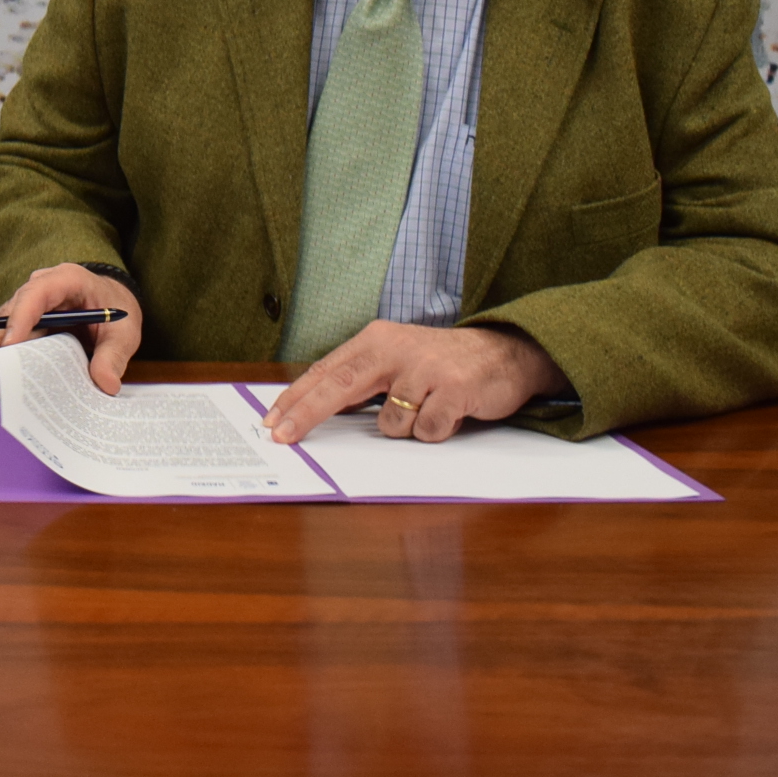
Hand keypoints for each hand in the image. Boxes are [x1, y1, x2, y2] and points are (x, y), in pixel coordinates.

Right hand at [0, 263, 142, 398]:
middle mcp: (38, 288)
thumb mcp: (124, 332)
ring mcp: (26, 304)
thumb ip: (113, 356)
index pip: (36, 295)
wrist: (113, 301)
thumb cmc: (117, 311)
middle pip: (9, 317)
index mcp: (65, 280)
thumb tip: (105, 384)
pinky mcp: (21, 321)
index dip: (21, 320)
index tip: (10, 347)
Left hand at [261, 320, 563, 444]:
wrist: (505, 353)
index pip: (326, 371)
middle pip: (339, 387)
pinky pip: (426, 432)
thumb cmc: (442, 363)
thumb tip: (314, 408)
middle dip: (306, 414)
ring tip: (428, 411)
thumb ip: (361, 379)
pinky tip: (449, 414)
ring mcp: (425, 368)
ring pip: (390, 424)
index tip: (271, 420)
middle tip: (282, 437)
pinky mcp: (453, 389)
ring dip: (406, 430)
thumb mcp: (396, 359)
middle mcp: (395, 349)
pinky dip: (435, 432)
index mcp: (376, 340)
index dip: (296, 398)